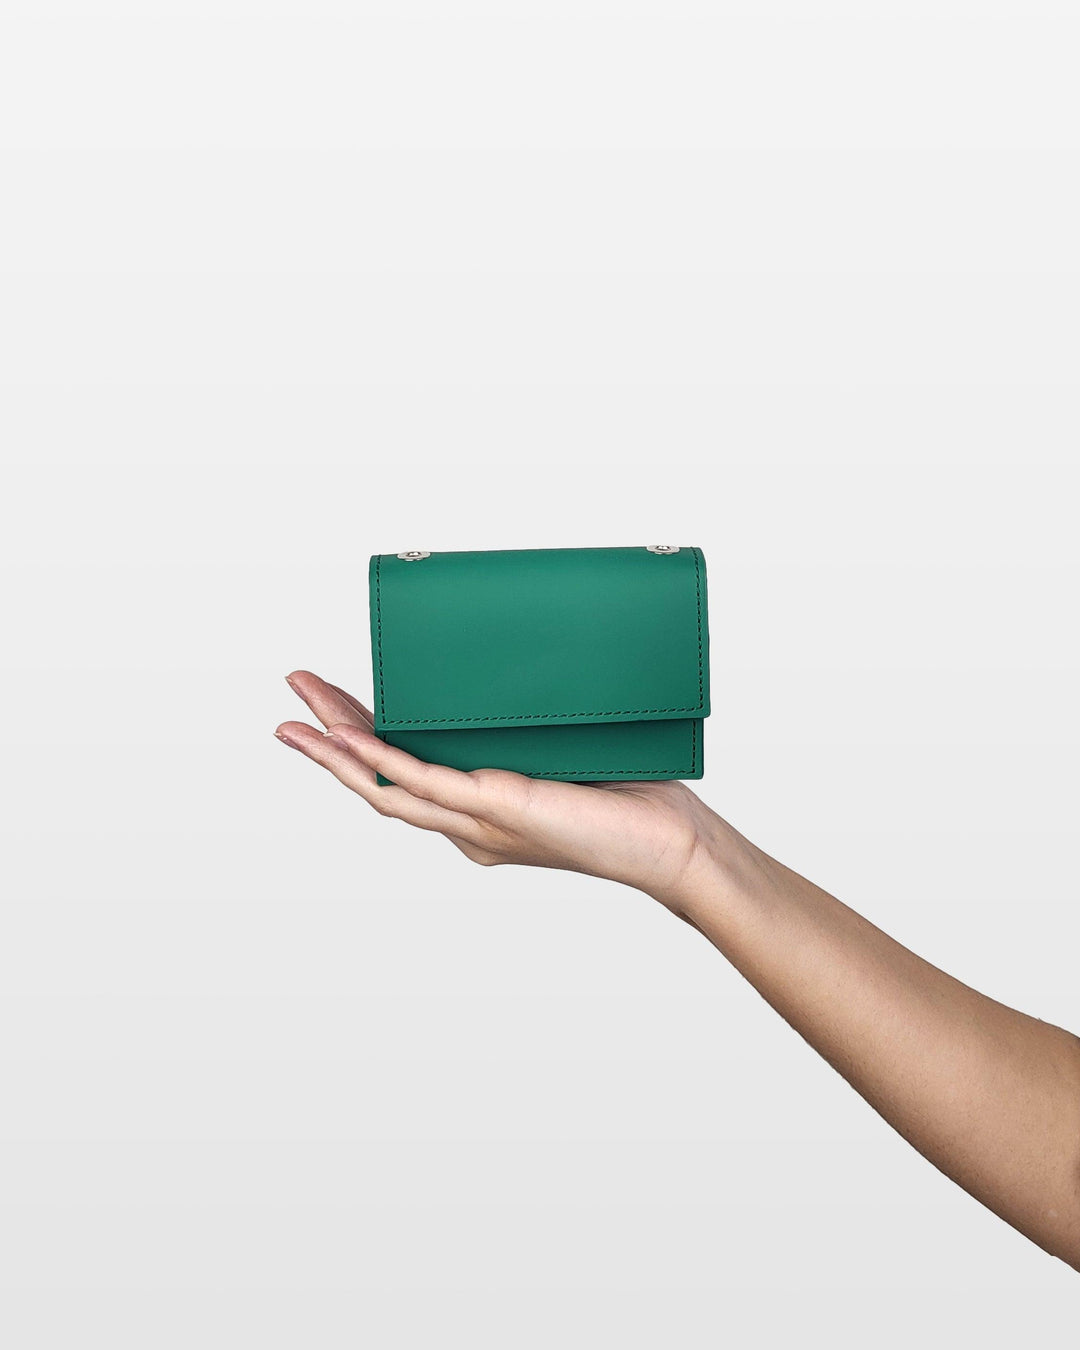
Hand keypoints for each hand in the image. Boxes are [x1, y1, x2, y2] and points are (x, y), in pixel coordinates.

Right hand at [275, 670, 733, 909]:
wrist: (670, 841)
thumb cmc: (629, 797)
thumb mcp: (562, 751)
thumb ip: (525, 726)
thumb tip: (512, 669)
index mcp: (477, 810)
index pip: (404, 770)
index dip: (360, 738)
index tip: (332, 703)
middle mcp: (467, 822)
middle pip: (379, 779)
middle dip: (327, 739)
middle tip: (290, 695)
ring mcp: (477, 821)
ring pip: (386, 787)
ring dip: (334, 751)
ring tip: (295, 714)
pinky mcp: (498, 811)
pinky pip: (425, 786)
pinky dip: (380, 762)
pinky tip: (346, 740)